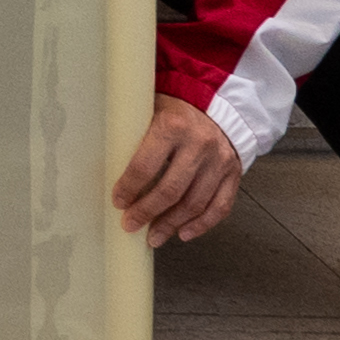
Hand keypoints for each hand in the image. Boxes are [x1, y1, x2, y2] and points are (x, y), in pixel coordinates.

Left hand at [112, 98, 241, 243]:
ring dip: (172, 224)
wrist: (216, 102)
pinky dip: (202, 224)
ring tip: (154, 236)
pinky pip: (220, 206)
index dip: (129, 188)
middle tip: (131, 225)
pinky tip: (183, 233)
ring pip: (195, 203)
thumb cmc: (175, 107)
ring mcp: (220, 161)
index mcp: (173, 126)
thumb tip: (106, 165)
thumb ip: (134, 134)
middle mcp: (200, 144)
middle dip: (148, 212)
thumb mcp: (150, 109)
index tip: (118, 202)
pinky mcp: (233, 173)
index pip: (146, 165)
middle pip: (171, 190)